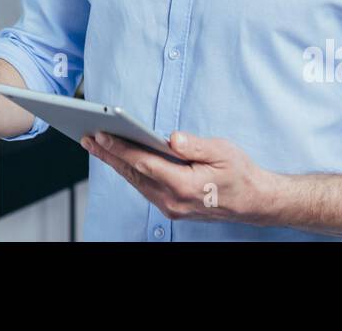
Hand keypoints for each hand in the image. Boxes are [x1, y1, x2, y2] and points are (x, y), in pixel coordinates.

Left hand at [81, 130, 273, 224]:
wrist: (254, 201)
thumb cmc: (239, 173)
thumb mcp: (222, 151)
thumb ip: (195, 145)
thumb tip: (170, 138)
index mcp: (185, 185)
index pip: (144, 164)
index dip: (120, 148)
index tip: (101, 134)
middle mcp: (173, 200)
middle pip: (133, 174)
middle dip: (109, 154)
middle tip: (88, 137)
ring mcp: (170, 207)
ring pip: (135, 182)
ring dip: (115, 163)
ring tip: (97, 145)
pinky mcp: (171, 207)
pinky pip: (144, 187)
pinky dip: (129, 172)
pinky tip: (119, 159)